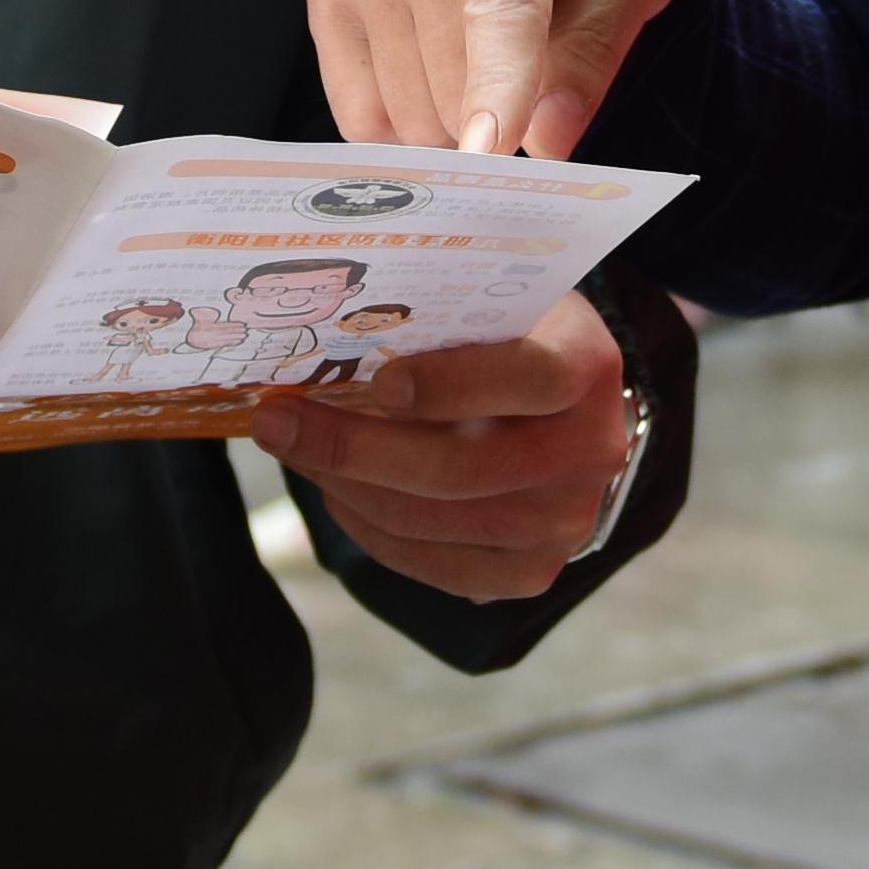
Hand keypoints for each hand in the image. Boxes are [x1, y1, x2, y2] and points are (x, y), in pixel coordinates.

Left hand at [293, 289, 635, 605]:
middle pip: (461, 469)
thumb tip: (323, 333)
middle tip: (277, 421)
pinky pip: (431, 565)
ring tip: (292, 448)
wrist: (563, 404)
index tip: (379, 384)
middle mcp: (591, 451)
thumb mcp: (493, 299)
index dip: (453, 385)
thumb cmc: (508, 334)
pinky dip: (368, 530)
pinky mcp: (531, 570)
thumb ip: (437, 310)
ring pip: (431, 522)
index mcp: (589, 364)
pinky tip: (336, 490)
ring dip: (345, 486)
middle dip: (353, 447)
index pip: (531, 378)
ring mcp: (565, 521)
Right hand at [308, 0, 690, 159]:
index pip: (500, 7)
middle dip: (507, 120)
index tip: (487, 152)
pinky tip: (441, 72)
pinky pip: (360, 113)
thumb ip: (602, 40)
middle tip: (543, 71)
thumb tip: (549, 139)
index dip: (497, 86)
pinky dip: (405, 122)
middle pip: (452, 86)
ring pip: (406, 115)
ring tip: (490, 52)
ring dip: (456, 121)